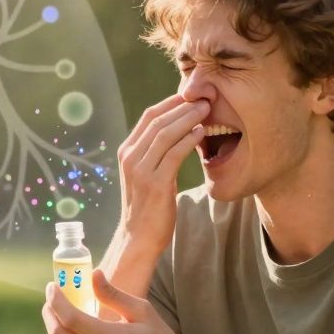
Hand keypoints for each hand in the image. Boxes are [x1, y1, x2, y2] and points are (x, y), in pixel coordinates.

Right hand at [115, 94, 207, 256]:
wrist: (139, 238)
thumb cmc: (149, 206)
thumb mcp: (148, 174)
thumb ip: (156, 153)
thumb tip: (178, 131)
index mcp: (127, 152)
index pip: (149, 117)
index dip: (171, 103)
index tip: (192, 95)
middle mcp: (130, 157)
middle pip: (157, 120)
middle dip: (182, 106)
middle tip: (205, 97)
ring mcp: (140, 170)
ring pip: (165, 133)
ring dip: (188, 118)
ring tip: (206, 110)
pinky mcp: (155, 183)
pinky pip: (174, 153)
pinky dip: (189, 139)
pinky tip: (201, 132)